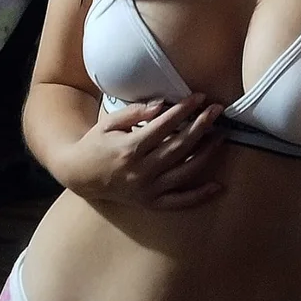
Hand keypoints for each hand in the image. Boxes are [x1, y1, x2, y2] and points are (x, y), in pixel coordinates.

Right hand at [56, 94, 226, 209]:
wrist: (79, 175)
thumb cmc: (95, 144)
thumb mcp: (109, 123)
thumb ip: (134, 113)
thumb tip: (162, 105)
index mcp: (129, 149)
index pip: (164, 126)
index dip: (183, 110)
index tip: (199, 97)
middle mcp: (141, 171)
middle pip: (179, 147)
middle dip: (201, 126)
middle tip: (217, 110)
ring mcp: (147, 190)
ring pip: (184, 172)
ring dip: (206, 154)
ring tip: (221, 136)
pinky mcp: (150, 203)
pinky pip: (179, 202)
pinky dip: (200, 196)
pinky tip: (218, 186)